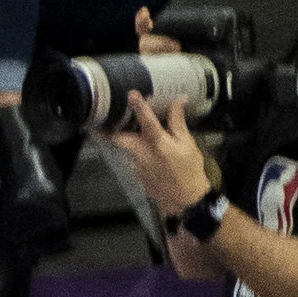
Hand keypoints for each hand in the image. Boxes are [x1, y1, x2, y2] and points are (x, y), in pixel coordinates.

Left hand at [110, 89, 213, 215]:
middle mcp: (143, 154)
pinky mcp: (137, 176)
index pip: (146, 120)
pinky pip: (134, 162)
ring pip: (127, 150)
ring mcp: (137, 167)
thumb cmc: (190, 171)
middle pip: (119, 138)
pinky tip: (151, 159)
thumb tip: (179, 101)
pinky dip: (140, 157)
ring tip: (140, 141)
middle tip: (108, 122)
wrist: (186, 201)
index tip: (131, 95)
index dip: (139, 106)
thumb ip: (178, 123)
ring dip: (131, 144)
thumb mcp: (188, 145)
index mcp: (158, 143)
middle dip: (111, 130)